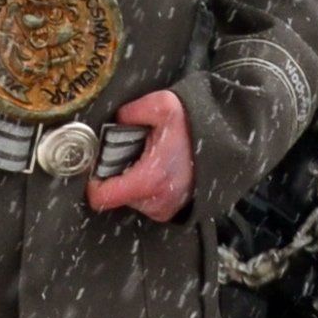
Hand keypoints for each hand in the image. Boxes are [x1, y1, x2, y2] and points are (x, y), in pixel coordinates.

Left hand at [85, 89, 193, 222]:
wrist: (226, 144)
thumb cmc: (195, 128)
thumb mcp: (163, 106)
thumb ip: (133, 111)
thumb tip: (117, 118)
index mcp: (149, 179)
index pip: (102, 197)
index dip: (92, 182)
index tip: (94, 166)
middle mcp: (155, 201)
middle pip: (115, 196)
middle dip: (115, 175)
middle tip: (127, 154)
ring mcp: (163, 209)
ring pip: (130, 200)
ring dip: (130, 182)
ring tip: (145, 160)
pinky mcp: (171, 211)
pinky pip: (145, 203)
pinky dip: (144, 188)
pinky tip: (155, 169)